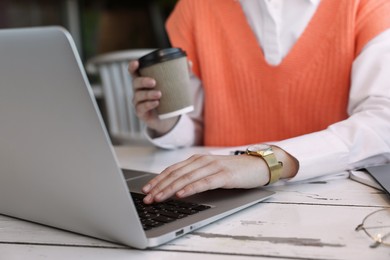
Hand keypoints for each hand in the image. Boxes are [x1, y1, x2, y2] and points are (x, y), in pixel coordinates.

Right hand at [128, 60, 177, 135]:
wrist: (168, 117)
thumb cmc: (169, 98)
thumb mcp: (176, 86)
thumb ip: (182, 74)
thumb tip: (189, 63)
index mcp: (144, 81)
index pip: (134, 72)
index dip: (132, 66)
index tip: (137, 63)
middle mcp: (138, 90)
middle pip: (135, 82)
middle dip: (143, 81)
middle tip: (154, 82)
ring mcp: (138, 102)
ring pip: (138, 95)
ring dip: (148, 94)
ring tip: (159, 94)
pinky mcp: (141, 112)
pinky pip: (140, 108)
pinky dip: (148, 104)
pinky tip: (156, 103)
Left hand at [141, 154, 269, 203]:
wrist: (257, 165)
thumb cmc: (233, 170)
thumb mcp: (210, 170)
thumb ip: (194, 175)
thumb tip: (174, 188)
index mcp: (197, 159)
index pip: (172, 170)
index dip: (157, 179)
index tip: (145, 190)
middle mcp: (202, 161)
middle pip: (176, 174)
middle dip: (159, 186)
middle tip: (147, 198)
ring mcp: (213, 167)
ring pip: (186, 178)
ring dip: (170, 189)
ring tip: (158, 198)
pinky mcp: (224, 175)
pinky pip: (204, 182)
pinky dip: (191, 188)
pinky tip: (181, 195)